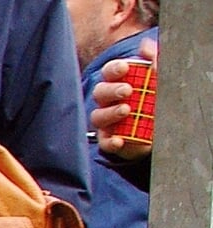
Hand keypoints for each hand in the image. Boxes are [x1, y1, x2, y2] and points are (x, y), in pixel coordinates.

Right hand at [92, 40, 156, 159]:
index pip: (109, 72)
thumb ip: (155, 61)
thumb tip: (144, 45)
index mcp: (120, 83)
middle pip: (100, 92)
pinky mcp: (112, 140)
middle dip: (111, 90)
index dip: (114, 69)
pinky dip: (110, 142)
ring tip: (127, 111)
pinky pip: (104, 142)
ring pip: (97, 116)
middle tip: (128, 90)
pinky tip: (120, 140)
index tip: (125, 68)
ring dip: (110, 113)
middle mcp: (111, 101)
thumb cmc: (160, 102)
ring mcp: (109, 122)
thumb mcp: (162, 78)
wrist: (168, 130)